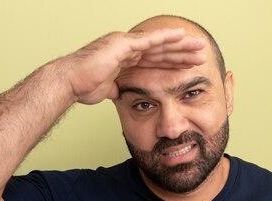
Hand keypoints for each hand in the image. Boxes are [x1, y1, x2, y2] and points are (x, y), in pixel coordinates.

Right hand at [64, 28, 205, 104]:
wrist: (70, 82)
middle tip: (201, 52)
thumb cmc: (82, 85)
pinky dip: (166, 38)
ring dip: (180, 45)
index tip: (188, 65)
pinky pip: (149, 40)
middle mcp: (127, 47)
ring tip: (199, 45)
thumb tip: (119, 93)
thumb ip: (115, 88)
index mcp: (124, 58)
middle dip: (182, 52)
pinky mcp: (122, 44)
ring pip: (159, 43)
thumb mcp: (105, 89)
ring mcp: (125, 43)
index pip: (154, 59)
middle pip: (161, 50)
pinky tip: (181, 36)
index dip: (172, 61)